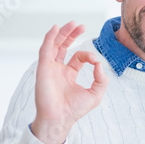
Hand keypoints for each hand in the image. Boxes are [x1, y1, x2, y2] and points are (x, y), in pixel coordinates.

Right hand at [31, 22, 108, 143]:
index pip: (78, 57)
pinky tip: (55, 29)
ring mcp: (49, 68)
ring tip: (71, 24)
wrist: (59, 119)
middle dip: (71, 35)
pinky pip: (45, 50)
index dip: (88, 55)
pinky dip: (50, 38)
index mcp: (69, 74)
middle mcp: (58, 69)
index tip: (95, 61)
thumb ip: (101, 79)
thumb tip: (99, 63)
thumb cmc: (74, 110)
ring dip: (62, 33)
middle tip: (80, 25)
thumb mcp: (95, 94)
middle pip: (63, 46)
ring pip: (54, 45)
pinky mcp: (43, 69)